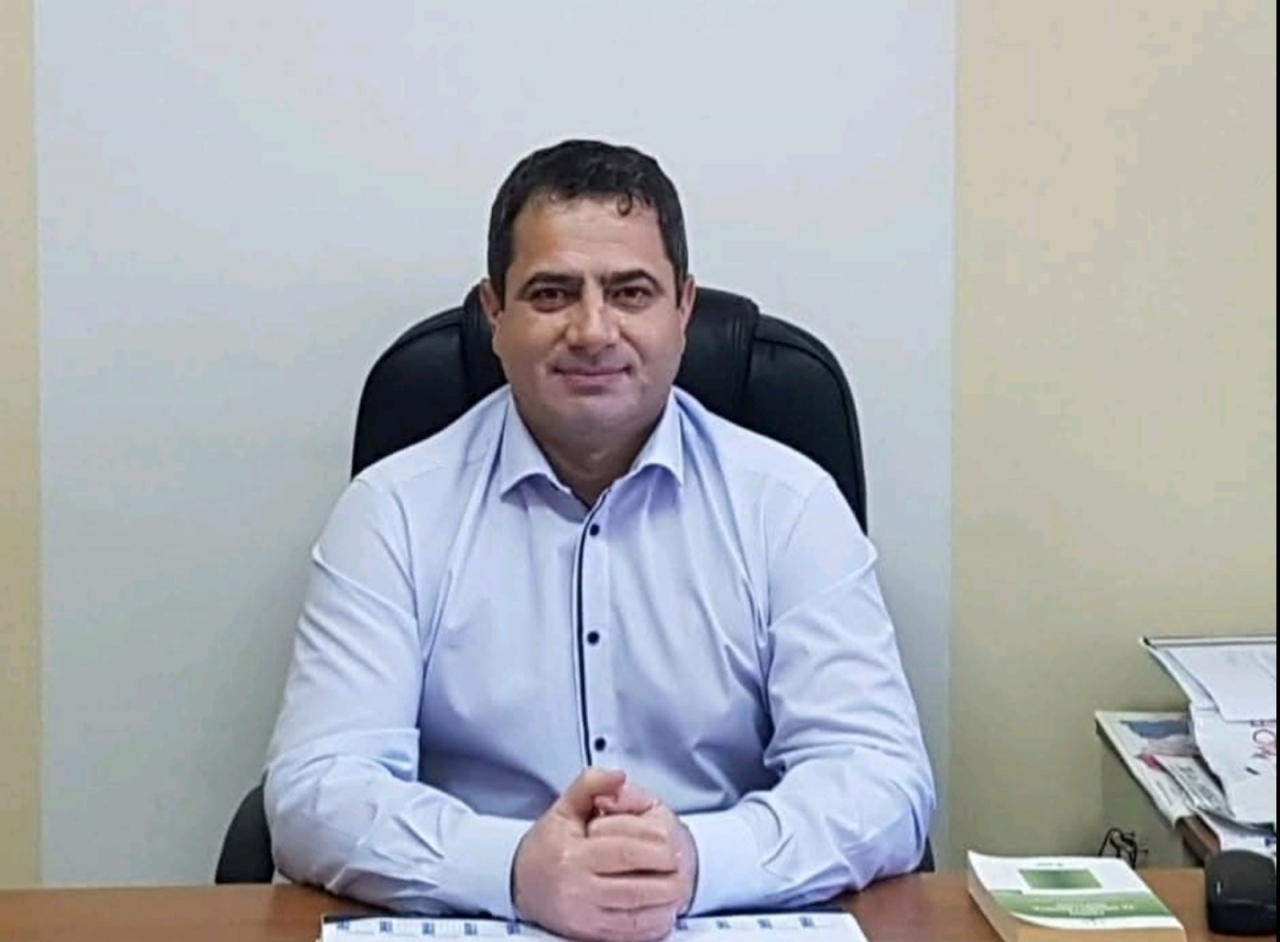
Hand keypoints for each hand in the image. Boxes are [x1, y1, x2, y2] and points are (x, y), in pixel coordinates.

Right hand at [513, 768, 685, 941]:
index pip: (626, 852)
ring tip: (677, 885)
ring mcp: (584, 916)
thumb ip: (592, 784)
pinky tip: (663, 909)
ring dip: (666, 902)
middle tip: (683, 865)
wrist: (520, 882)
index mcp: (572, 855)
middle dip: (668, 877)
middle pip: (637, 888)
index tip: (673, 843)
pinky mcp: (590, 935)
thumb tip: (618, 777)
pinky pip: (630, 934)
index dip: (657, 848)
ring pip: (637, 916)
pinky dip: (653, 924)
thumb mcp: (565, 807)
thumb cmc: (548, 845)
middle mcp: (577, 889)